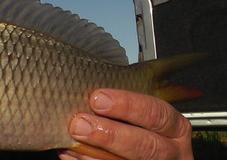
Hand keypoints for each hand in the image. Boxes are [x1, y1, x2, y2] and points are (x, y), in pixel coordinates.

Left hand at [58, 89, 192, 159]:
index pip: (156, 113)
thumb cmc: (140, 127)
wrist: (143, 154)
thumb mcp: (143, 113)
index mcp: (174, 127)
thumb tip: (89, 91)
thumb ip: (125, 105)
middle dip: (110, 134)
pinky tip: (70, 152)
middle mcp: (169, 151)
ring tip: (73, 139)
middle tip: (81, 123)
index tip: (98, 98)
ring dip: (93, 153)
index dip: (127, 104)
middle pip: (145, 145)